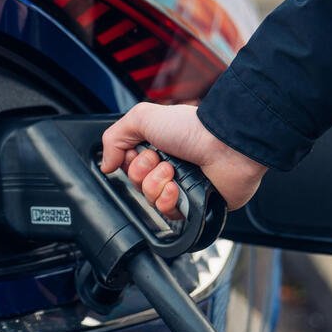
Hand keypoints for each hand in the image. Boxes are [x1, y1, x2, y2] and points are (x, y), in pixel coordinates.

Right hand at [101, 102, 267, 213]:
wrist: (226, 146)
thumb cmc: (193, 128)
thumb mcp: (142, 117)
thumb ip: (114, 138)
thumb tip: (105, 165)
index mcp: (157, 147)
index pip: (128, 166)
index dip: (130, 162)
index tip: (142, 151)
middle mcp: (168, 167)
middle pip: (137, 184)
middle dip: (144, 173)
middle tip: (162, 160)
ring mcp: (181, 188)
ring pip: (149, 200)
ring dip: (156, 186)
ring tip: (173, 173)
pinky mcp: (194, 206)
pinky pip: (168, 214)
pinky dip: (168, 201)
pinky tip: (177, 189)